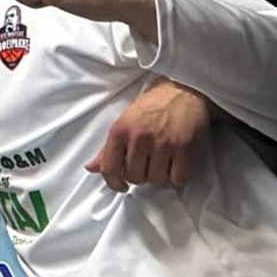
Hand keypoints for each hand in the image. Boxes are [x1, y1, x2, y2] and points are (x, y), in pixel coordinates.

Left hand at [85, 76, 212, 192]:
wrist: (182, 90)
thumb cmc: (152, 107)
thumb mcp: (124, 122)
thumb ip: (107, 148)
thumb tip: (91, 168)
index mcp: (120, 130)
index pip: (109, 168)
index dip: (114, 182)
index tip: (121, 186)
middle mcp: (140, 137)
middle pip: (134, 177)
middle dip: (140, 175)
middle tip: (146, 165)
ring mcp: (163, 144)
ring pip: (156, 180)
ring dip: (159, 177)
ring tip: (161, 164)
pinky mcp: (185, 149)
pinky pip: (177, 180)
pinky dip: (176, 178)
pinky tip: (175, 167)